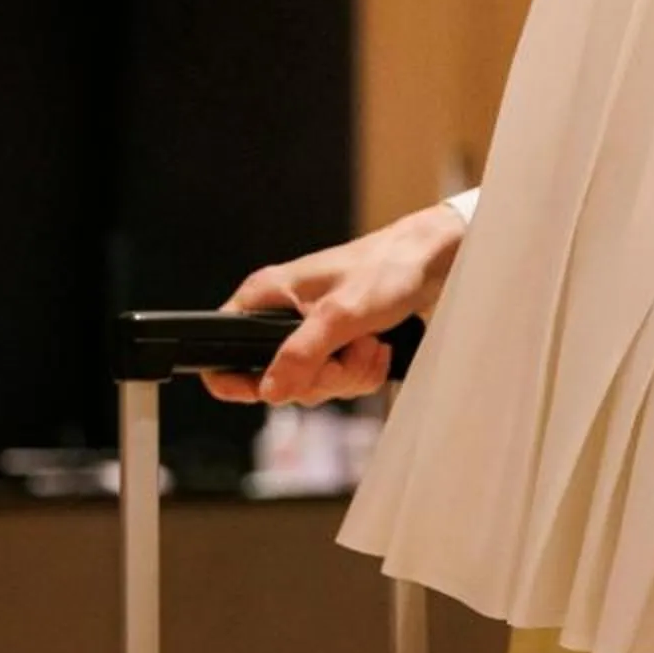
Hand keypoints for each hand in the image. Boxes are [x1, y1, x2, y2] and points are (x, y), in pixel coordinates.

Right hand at [199, 202, 466, 405]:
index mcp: (266, 298)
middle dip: (321, 377)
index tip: (273, 389)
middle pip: (276, 383)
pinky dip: (363, 371)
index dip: (238, 380)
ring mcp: (309, 334)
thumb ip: (302, 354)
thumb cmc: (387, 268)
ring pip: (311, 386)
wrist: (433, 261)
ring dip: (349, 373)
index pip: (220, 351)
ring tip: (369, 342)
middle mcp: (281, 318)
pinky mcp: (336, 345)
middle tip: (348, 351)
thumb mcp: (341, 314)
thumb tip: (270, 392)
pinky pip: (339, 382)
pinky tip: (378, 347)